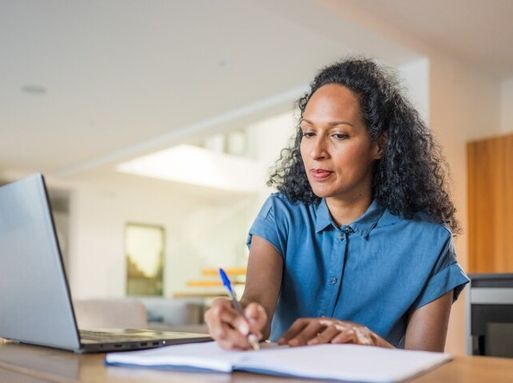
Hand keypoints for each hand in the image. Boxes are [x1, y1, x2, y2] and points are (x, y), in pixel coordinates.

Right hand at [204, 298, 266, 349]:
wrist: (249, 318)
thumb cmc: (250, 312)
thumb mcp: (256, 307)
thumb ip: (254, 310)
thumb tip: (250, 316)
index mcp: (219, 303)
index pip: (221, 312)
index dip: (234, 321)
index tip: (247, 330)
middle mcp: (212, 318)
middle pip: (219, 331)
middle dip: (238, 337)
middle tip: (252, 338)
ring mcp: (214, 332)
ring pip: (225, 342)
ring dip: (241, 343)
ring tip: (253, 339)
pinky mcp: (219, 342)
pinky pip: (229, 349)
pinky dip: (240, 347)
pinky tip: (248, 343)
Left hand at [278, 318, 393, 347]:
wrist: (375, 343)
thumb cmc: (347, 343)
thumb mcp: (328, 342)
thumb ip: (313, 342)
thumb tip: (290, 347)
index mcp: (324, 323)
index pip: (304, 322)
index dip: (292, 331)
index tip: (281, 343)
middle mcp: (333, 322)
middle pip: (315, 323)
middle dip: (302, 334)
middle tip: (291, 345)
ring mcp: (347, 327)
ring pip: (332, 328)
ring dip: (321, 337)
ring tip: (311, 344)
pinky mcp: (362, 334)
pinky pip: (351, 334)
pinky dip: (343, 338)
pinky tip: (336, 343)